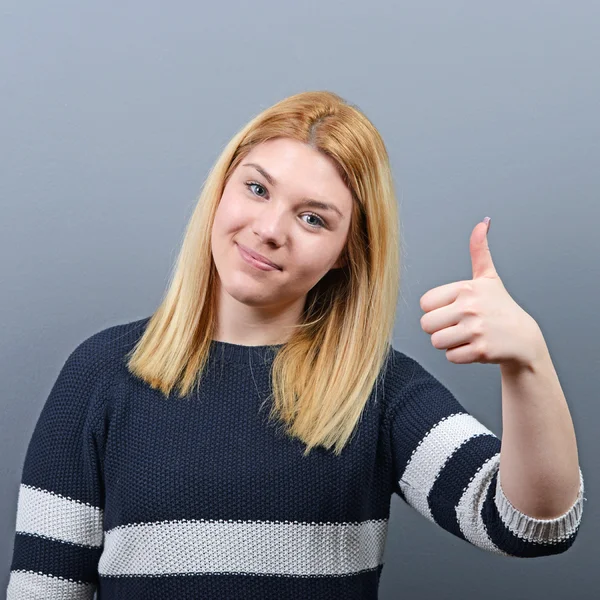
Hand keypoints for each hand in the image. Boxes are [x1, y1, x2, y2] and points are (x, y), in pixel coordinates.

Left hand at [419, 218, 542, 367]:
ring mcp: (476, 329)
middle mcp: (470, 307)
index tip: (454, 309)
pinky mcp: (480, 350)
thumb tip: (483, 222)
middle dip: (439, 329)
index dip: (436, 310)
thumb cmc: (500, 307)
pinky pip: (450, 356)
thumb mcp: (488, 278)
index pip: (425, 304)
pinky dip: (460, 355)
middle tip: (459, 326)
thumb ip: (480, 251)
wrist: (524, 338)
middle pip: (426, 325)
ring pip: (436, 342)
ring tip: (467, 336)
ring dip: (449, 343)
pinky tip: (475, 347)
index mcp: (466, 288)